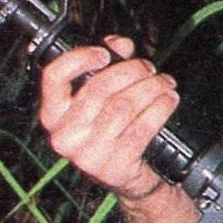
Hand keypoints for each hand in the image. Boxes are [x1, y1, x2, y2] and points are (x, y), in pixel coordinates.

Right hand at [38, 37, 178, 200]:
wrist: (125, 178)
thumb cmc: (109, 130)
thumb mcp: (100, 99)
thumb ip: (106, 65)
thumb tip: (121, 44)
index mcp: (53, 115)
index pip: (54, 77)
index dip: (79, 59)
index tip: (103, 53)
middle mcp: (65, 136)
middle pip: (98, 89)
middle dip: (130, 71)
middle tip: (148, 67)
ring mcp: (88, 154)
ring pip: (124, 106)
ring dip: (150, 88)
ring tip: (163, 82)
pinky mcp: (114, 167)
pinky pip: (142, 128)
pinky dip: (160, 108)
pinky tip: (169, 100)